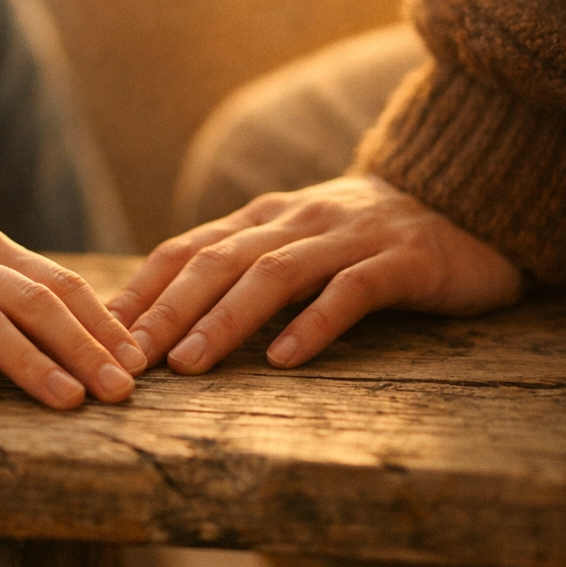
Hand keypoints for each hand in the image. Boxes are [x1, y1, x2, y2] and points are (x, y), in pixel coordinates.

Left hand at [108, 175, 523, 373]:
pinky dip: (314, 323)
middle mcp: (296, 220)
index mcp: (264, 218)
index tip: (104, 330)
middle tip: (130, 356)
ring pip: (274, 273)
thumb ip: (243, 266)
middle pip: (219, 261)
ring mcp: (347, 236)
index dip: (144, 288)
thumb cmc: (363, 239)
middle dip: (168, 309)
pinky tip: (286, 358)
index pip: (189, 249)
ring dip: (226, 318)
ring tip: (189, 362)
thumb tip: (172, 316)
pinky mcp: (399, 260)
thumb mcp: (294, 243)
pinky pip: (350, 290)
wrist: (461, 203)